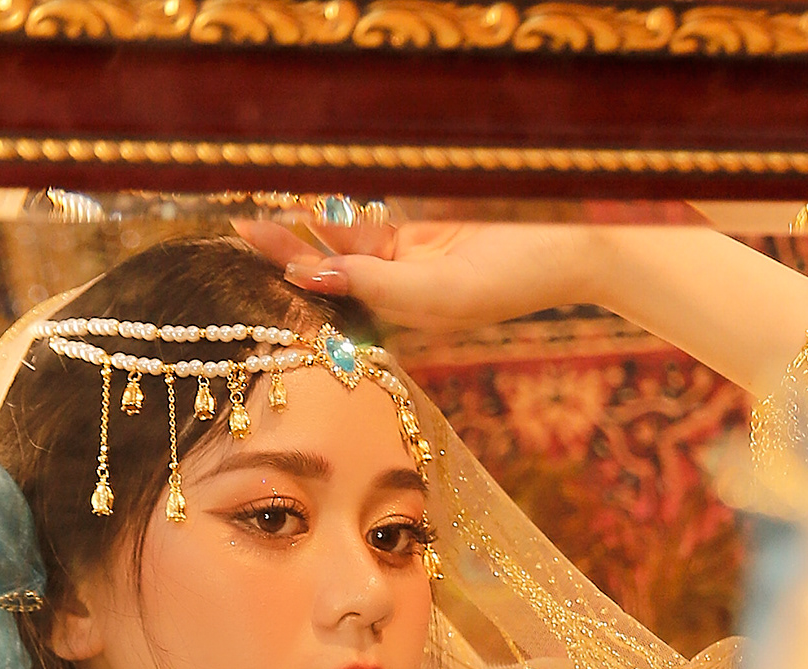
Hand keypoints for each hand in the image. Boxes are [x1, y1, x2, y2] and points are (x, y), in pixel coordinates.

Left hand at [235, 214, 599, 335]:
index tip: (251, 256)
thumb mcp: (440, 289)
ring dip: (303, 231)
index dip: (291, 280)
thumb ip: (375, 284)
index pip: (333, 302)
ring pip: (342, 246)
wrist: (569, 247)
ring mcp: (409, 263)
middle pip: (329, 273)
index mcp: (402, 319)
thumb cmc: (513, 276)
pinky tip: (303, 208)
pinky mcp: (421, 236)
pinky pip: (368, 226)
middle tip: (239, 229)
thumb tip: (310, 278)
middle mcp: (398, 295)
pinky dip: (337, 218)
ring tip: (256, 215)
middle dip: (284, 253)